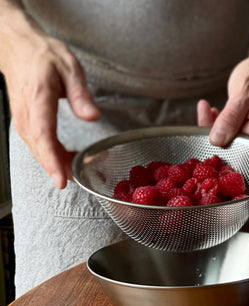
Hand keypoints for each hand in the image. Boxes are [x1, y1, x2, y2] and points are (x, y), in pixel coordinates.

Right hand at [3, 31, 100, 188]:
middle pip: (39, 147)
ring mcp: (23, 116)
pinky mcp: (25, 119)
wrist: (17, 45)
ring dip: (54, 163)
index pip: (43, 134)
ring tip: (76, 172)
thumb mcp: (70, 67)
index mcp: (38, 97)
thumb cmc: (44, 55)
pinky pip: (36, 142)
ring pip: (36, 147)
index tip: (62, 178)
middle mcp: (26, 111)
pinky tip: (67, 158)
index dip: (52, 160)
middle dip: (57, 168)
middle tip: (77, 181)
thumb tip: (94, 117)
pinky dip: (51, 154)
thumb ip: (81, 94)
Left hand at [197, 57, 248, 146]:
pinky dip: (222, 124)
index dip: (217, 137)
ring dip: (215, 125)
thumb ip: (231, 118)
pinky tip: (217, 113)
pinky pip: (233, 133)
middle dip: (213, 129)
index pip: (235, 145)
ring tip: (208, 109)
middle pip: (231, 144)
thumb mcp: (243, 92)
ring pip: (229, 139)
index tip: (206, 119)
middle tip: (204, 110)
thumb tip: (218, 138)